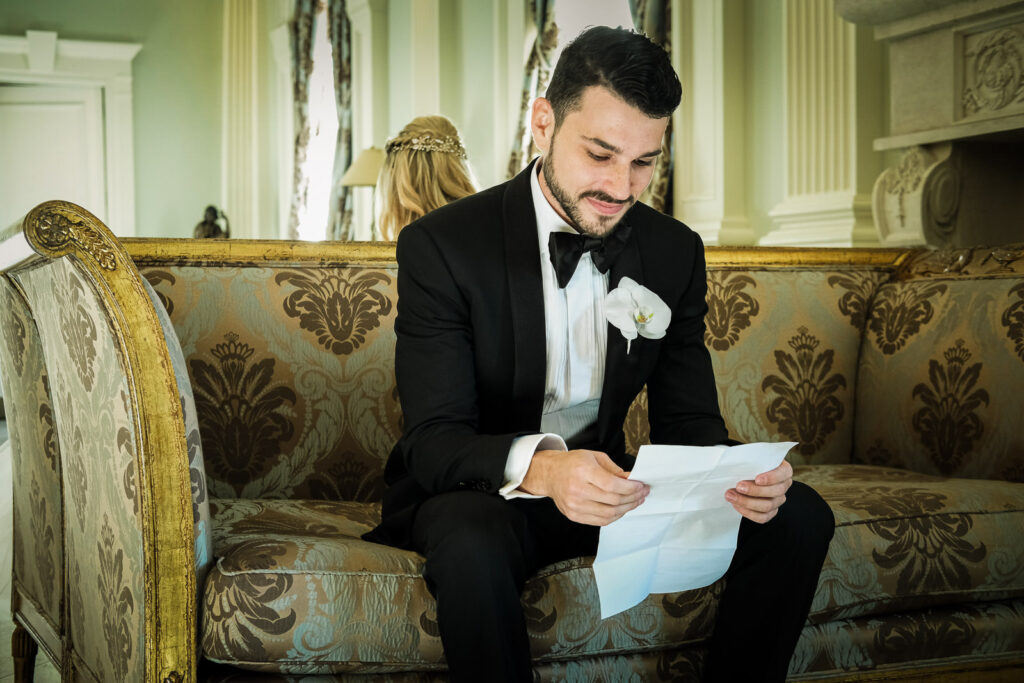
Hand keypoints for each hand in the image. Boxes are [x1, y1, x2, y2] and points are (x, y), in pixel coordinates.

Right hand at [520, 449, 648, 525]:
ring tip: (635, 502)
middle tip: (642, 493)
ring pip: (609, 514)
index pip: (612, 485)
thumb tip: (632, 480)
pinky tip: (622, 509)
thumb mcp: (594, 457)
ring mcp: (574, 505)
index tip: (641, 485)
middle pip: (613, 500)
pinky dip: (615, 516)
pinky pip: (600, 521)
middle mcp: (577, 490)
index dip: (631, 488)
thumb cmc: (572, 463)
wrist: (550, 474)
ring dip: (626, 509)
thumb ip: (614, 470)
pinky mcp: (574, 515)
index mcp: (582, 471)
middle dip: (633, 498)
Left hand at [725, 459, 792, 523]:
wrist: (745, 473)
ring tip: (731, 496)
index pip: (783, 473)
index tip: (757, 479)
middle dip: (754, 491)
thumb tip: (738, 463)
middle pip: (775, 492)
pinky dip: (748, 512)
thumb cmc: (751, 463)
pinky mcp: (770, 511)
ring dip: (747, 502)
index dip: (771, 478)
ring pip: (767, 506)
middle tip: (738, 486)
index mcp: (784, 470)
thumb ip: (750, 458)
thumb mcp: (752, 456)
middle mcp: (783, 486)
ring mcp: (778, 500)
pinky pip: (762, 517)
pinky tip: (736, 505)